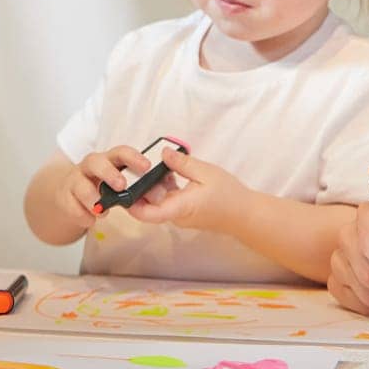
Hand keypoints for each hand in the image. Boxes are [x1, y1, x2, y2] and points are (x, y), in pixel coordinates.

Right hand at [55, 146, 154, 229]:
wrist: (72, 198)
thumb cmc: (103, 188)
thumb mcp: (121, 185)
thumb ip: (140, 188)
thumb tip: (161, 194)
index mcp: (110, 160)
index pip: (120, 152)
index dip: (133, 157)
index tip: (146, 166)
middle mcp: (91, 166)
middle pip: (96, 162)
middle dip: (109, 173)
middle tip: (122, 185)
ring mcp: (76, 180)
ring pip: (80, 184)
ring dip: (92, 198)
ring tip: (102, 212)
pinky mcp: (64, 196)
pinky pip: (70, 204)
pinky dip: (82, 214)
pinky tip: (90, 220)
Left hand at [126, 150, 248, 233]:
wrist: (245, 215)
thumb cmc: (229, 195)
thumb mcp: (206, 172)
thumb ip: (182, 163)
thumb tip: (163, 153)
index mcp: (179, 208)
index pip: (148, 214)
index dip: (131, 205)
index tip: (122, 191)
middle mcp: (177, 215)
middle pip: (150, 206)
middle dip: (140, 188)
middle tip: (134, 168)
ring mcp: (181, 215)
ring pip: (159, 202)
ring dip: (154, 186)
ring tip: (152, 165)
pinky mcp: (186, 212)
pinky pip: (169, 201)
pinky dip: (166, 187)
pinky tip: (169, 171)